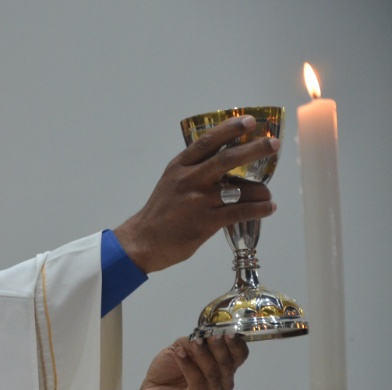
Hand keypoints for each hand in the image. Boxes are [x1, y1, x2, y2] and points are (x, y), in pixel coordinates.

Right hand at [114, 115, 278, 273]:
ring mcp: (198, 201)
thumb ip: (194, 170)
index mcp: (179, 167)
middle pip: (227, 159)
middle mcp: (189, 180)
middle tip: (273, 144)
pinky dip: (259, 209)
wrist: (144, 241)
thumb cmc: (161, 211)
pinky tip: (267, 209)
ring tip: (267, 195)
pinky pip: (240, 212)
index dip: (230, 129)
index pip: (207, 142)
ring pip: (240, 190)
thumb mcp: (171, 182)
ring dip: (261, 191)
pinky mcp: (206, 222)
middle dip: (254, 149)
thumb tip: (227, 159)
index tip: (250, 121)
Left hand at [125, 335, 248, 389]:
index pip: (239, 356)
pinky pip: (198, 386)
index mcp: (223, 369)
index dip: (236, 343)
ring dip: (203, 356)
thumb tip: (202, 333)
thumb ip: (191, 342)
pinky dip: (189, 368)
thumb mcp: (179, 349)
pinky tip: (180, 354)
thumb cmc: (168, 373)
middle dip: (220, 347)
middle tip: (211, 335)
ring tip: (193, 343)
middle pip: (229, 365)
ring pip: (214, 375)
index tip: (227, 329)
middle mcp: (222, 384)